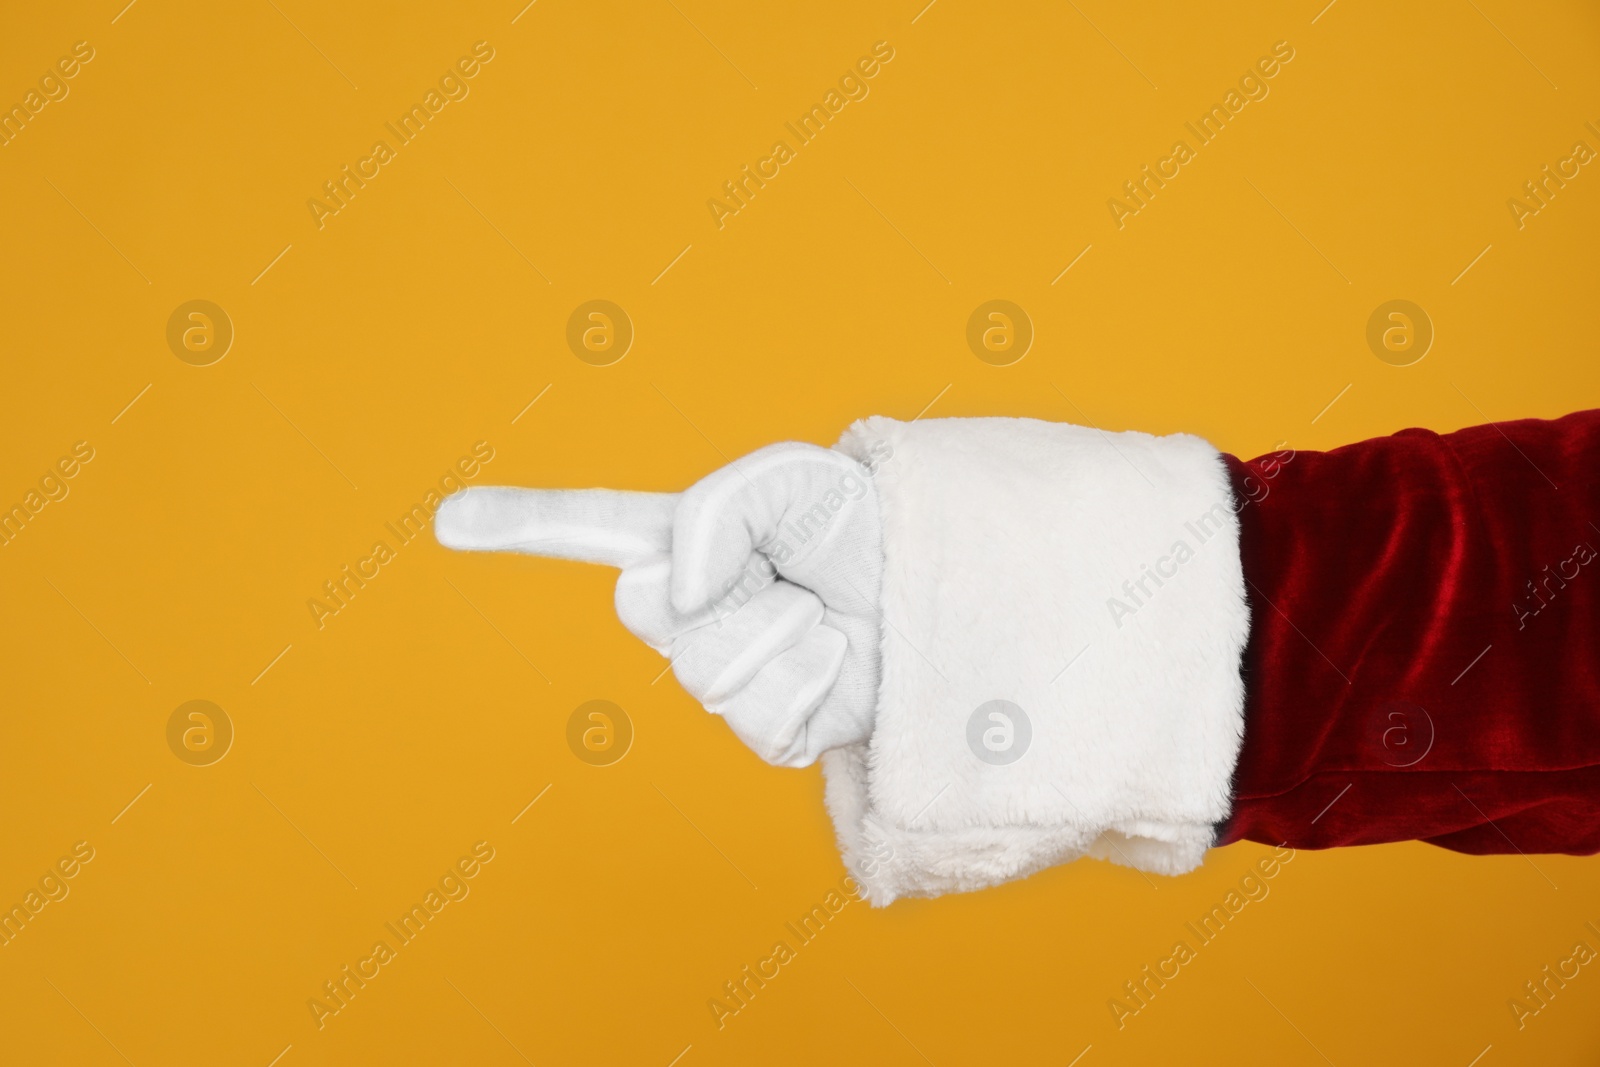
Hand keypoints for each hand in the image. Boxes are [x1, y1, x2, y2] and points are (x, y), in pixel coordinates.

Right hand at [433, 443, 882, 766]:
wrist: (935, 595)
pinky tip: (838, 664)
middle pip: (646, 608)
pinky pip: (762, 717)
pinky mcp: (769, 728)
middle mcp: (692, 610)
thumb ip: (715, 509)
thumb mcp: (792, 480)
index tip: (447, 518)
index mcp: (686, 540)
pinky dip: (813, 680)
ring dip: (783, 631)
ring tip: (822, 616)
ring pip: (709, 669)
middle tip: (787, 570)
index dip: (519, 523)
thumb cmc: (864, 531)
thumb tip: (675, 594)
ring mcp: (725, 672)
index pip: (589, 527)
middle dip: (727, 580)